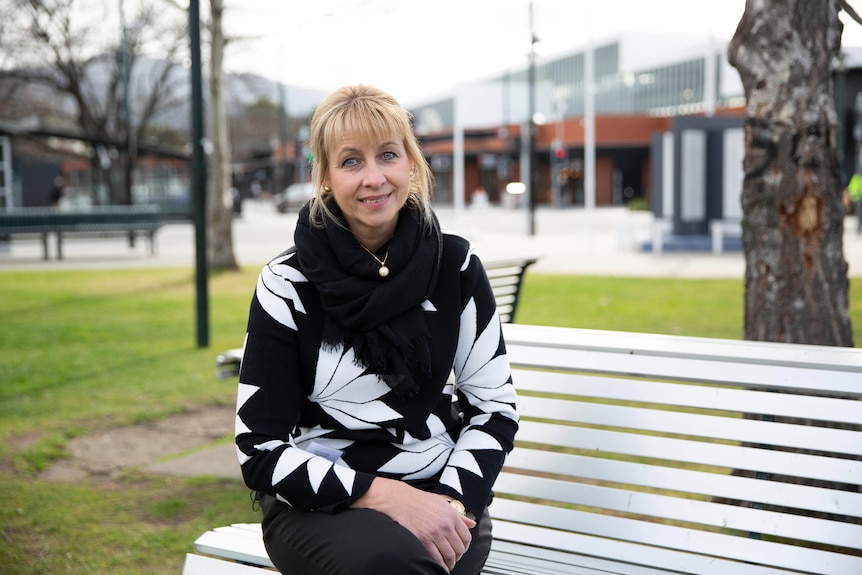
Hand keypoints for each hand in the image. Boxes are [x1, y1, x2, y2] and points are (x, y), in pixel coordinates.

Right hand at [350, 477, 475, 570]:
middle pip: (459, 548)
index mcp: (451, 515)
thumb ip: (458, 515)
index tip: (461, 550)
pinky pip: (436, 558)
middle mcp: (445, 525)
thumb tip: (471, 523)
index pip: (466, 537)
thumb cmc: (418, 500)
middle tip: (453, 559)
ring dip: (449, 563)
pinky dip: (439, 564)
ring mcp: (434, 533)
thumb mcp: (442, 503)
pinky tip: (438, 565)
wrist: (399, 500)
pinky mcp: (423, 540)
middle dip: (457, 557)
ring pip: (449, 555)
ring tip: (446, 564)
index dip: (465, 547)